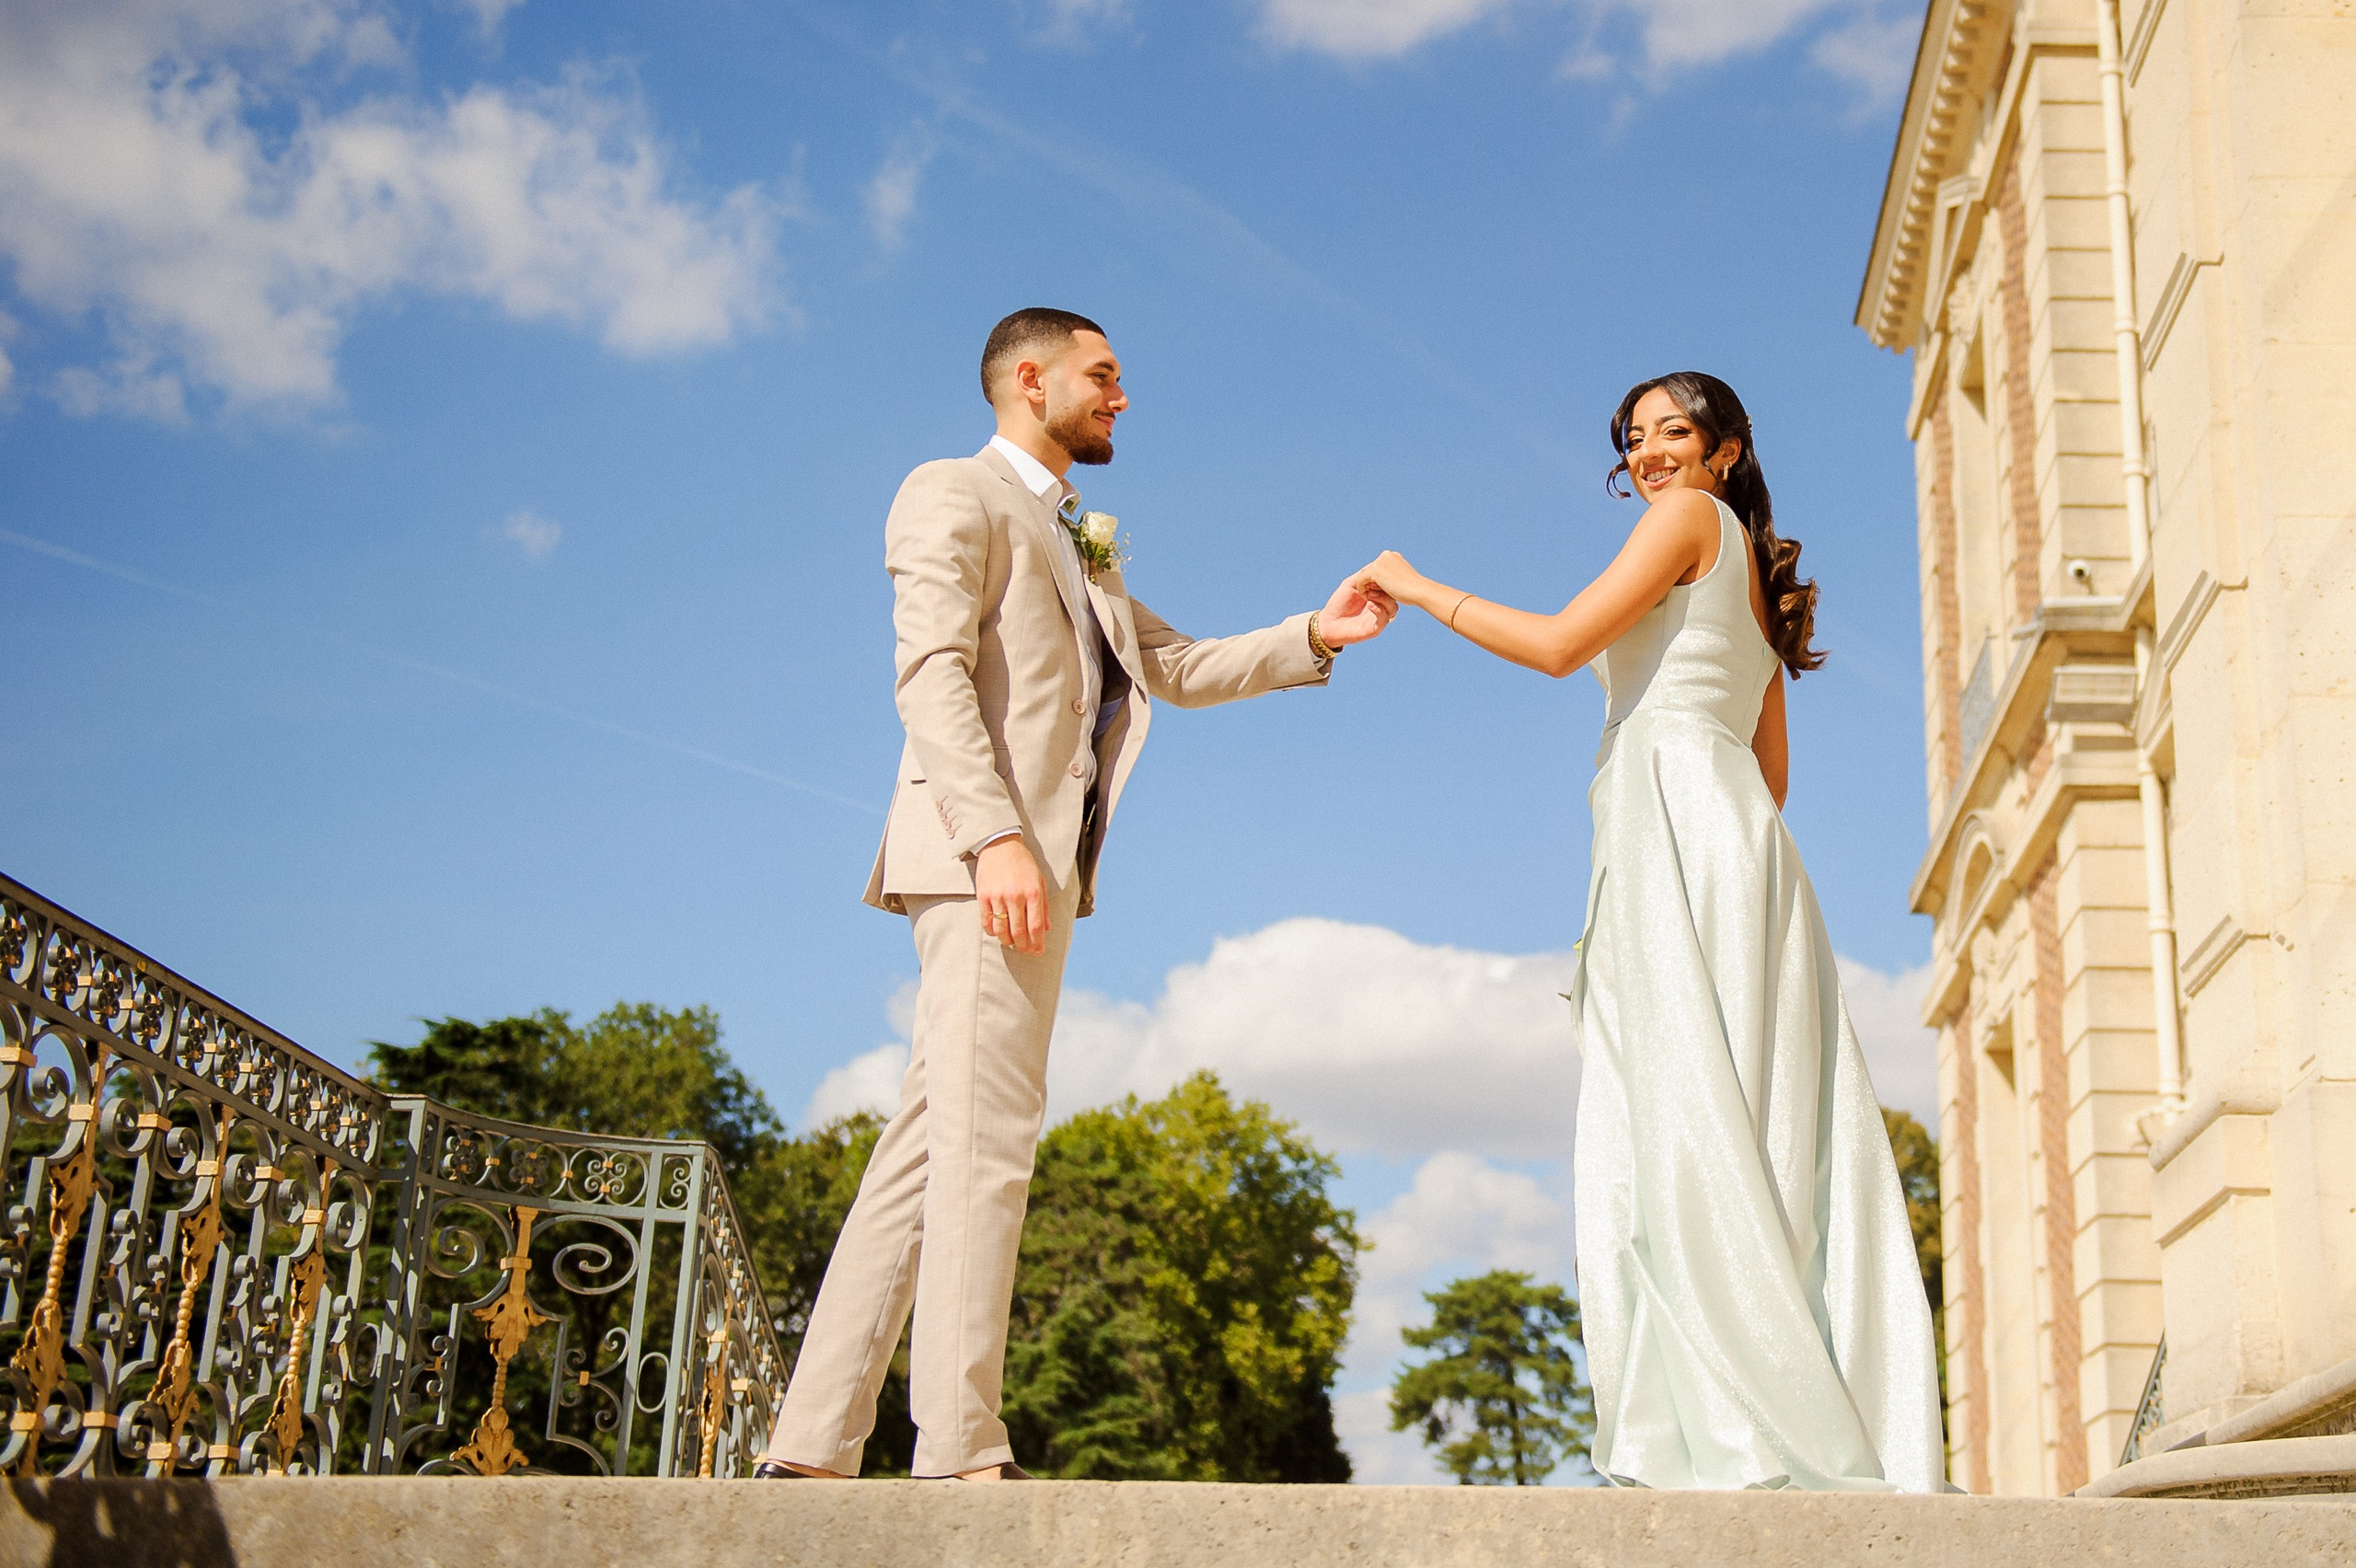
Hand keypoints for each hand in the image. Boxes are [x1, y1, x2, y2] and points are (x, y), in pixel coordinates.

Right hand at [974, 837, 1048, 955]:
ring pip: (1001, 930)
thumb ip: (1044, 906)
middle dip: (1023, 946)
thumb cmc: (1023, 863)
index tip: (1038, 952)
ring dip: (1007, 941)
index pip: (1036, 926)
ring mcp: (997, 897)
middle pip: (1019, 932)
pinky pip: (987, 922)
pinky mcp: (983, 896)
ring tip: (1010, 942)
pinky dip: (992, 931)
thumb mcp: (1039, 881)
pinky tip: (997, 932)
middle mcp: (1015, 896)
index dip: (1037, 943)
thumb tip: (1046, 929)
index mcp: (1032, 893)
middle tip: (1024, 950)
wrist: (1000, 845)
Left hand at [1316, 575, 1397, 647]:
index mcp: (1377, 594)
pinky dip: (1378, 610)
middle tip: (1373, 584)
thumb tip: (1377, 564)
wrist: (1329, 623)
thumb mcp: (1351, 584)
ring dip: (1383, 599)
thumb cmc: (1339, 602)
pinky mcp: (1375, 629)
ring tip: (1369, 595)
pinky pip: (1384, 619)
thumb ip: (1364, 575)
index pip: (1390, 585)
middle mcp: (1381, 605)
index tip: (1377, 574)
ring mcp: (1379, 617)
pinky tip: (1369, 604)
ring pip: (1393, 608)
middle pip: (1395, 596)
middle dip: (1387, 588)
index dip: (1387, 579)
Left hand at [1349, 550, 1427, 606]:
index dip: (1376, 581)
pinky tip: (1369, 599)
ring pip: (1364, 575)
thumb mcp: (1402, 579)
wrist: (1419, 591)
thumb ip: (1392, 577)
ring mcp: (1379, 562)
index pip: (1377, 567)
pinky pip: (1360, 581)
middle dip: (1370, 583)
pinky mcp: (1374, 570)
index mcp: (1392, 556)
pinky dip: (1362, 590)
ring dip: (1366, 587)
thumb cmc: (1413, 590)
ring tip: (1373, 597)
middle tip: (1375, 595)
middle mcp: (1385, 555)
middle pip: (1369, 570)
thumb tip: (1384, 581)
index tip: (1380, 593)